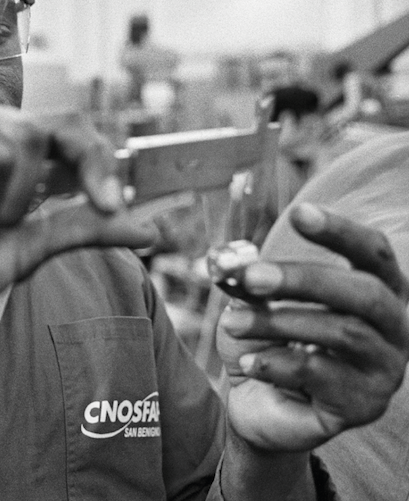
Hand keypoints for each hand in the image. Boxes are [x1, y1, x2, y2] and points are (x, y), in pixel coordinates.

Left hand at [217, 203, 408, 451]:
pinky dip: (278, 364)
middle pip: (362, 292)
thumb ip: (249, 279)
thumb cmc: (269, 342)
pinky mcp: (363, 404)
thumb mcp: (256, 303)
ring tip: (230, 322)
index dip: (340, 231)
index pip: (373, 251)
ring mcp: (384, 368)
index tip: (299, 213)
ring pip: (341, 334)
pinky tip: (248, 363)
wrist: (260, 406)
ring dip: (278, 323)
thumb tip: (228, 260)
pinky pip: (323, 377)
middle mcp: (394, 326)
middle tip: (251, 277)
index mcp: (377, 288)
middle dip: (303, 279)